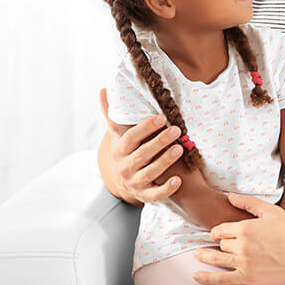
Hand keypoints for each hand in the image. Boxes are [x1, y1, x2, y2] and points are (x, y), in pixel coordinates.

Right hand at [100, 88, 184, 202]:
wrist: (126, 183)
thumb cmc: (127, 152)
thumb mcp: (119, 135)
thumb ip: (113, 114)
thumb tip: (103, 89)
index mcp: (120, 150)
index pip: (131, 137)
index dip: (146, 127)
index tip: (162, 117)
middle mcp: (125, 167)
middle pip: (142, 154)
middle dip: (159, 142)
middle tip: (177, 130)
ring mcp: (135, 182)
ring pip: (150, 172)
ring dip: (165, 161)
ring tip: (180, 148)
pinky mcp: (145, 195)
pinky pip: (156, 194)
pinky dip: (166, 188)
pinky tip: (178, 180)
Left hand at [193, 193, 284, 284]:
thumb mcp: (272, 211)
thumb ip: (249, 203)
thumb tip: (229, 195)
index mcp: (246, 227)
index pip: (220, 229)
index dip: (217, 232)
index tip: (217, 234)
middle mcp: (242, 245)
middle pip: (220, 244)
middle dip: (218, 244)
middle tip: (215, 245)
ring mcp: (244, 262)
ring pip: (217, 259)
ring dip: (205, 257)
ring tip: (197, 256)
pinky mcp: (248, 278)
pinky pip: (221, 279)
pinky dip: (206, 278)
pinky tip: (197, 276)